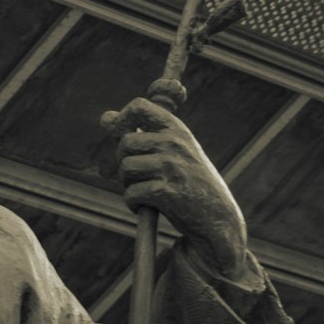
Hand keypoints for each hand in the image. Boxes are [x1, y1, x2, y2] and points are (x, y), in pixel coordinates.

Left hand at [101, 97, 248, 279]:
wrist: (218, 217)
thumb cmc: (190, 181)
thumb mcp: (173, 150)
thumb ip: (142, 133)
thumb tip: (105, 118)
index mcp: (177, 129)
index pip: (138, 106)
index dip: (121, 120)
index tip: (119, 136)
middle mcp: (175, 143)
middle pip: (125, 142)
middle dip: (123, 161)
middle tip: (136, 177)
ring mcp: (171, 166)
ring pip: (126, 168)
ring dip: (127, 184)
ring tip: (142, 192)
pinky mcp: (166, 192)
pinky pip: (131, 193)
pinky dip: (132, 203)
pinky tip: (145, 206)